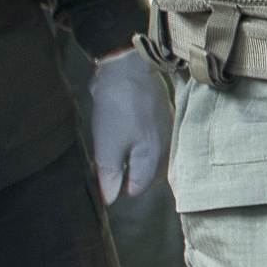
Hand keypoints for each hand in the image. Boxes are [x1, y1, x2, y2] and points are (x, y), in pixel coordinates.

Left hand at [86, 48, 170, 203]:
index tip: (101, 178)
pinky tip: (125, 136)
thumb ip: (111, 174)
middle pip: (147, 175)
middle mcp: (166, 147)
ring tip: (112, 153)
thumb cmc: (118, 108)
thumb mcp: (108, 145)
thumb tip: (111, 200)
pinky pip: (151, 142)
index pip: (137, 187)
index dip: (117, 188)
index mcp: (153, 157)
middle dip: (128, 176)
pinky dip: (138, 145)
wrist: (129, 66)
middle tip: (105, 168)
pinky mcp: (161, 117)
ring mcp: (166, 131)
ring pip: (150, 158)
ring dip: (133, 160)